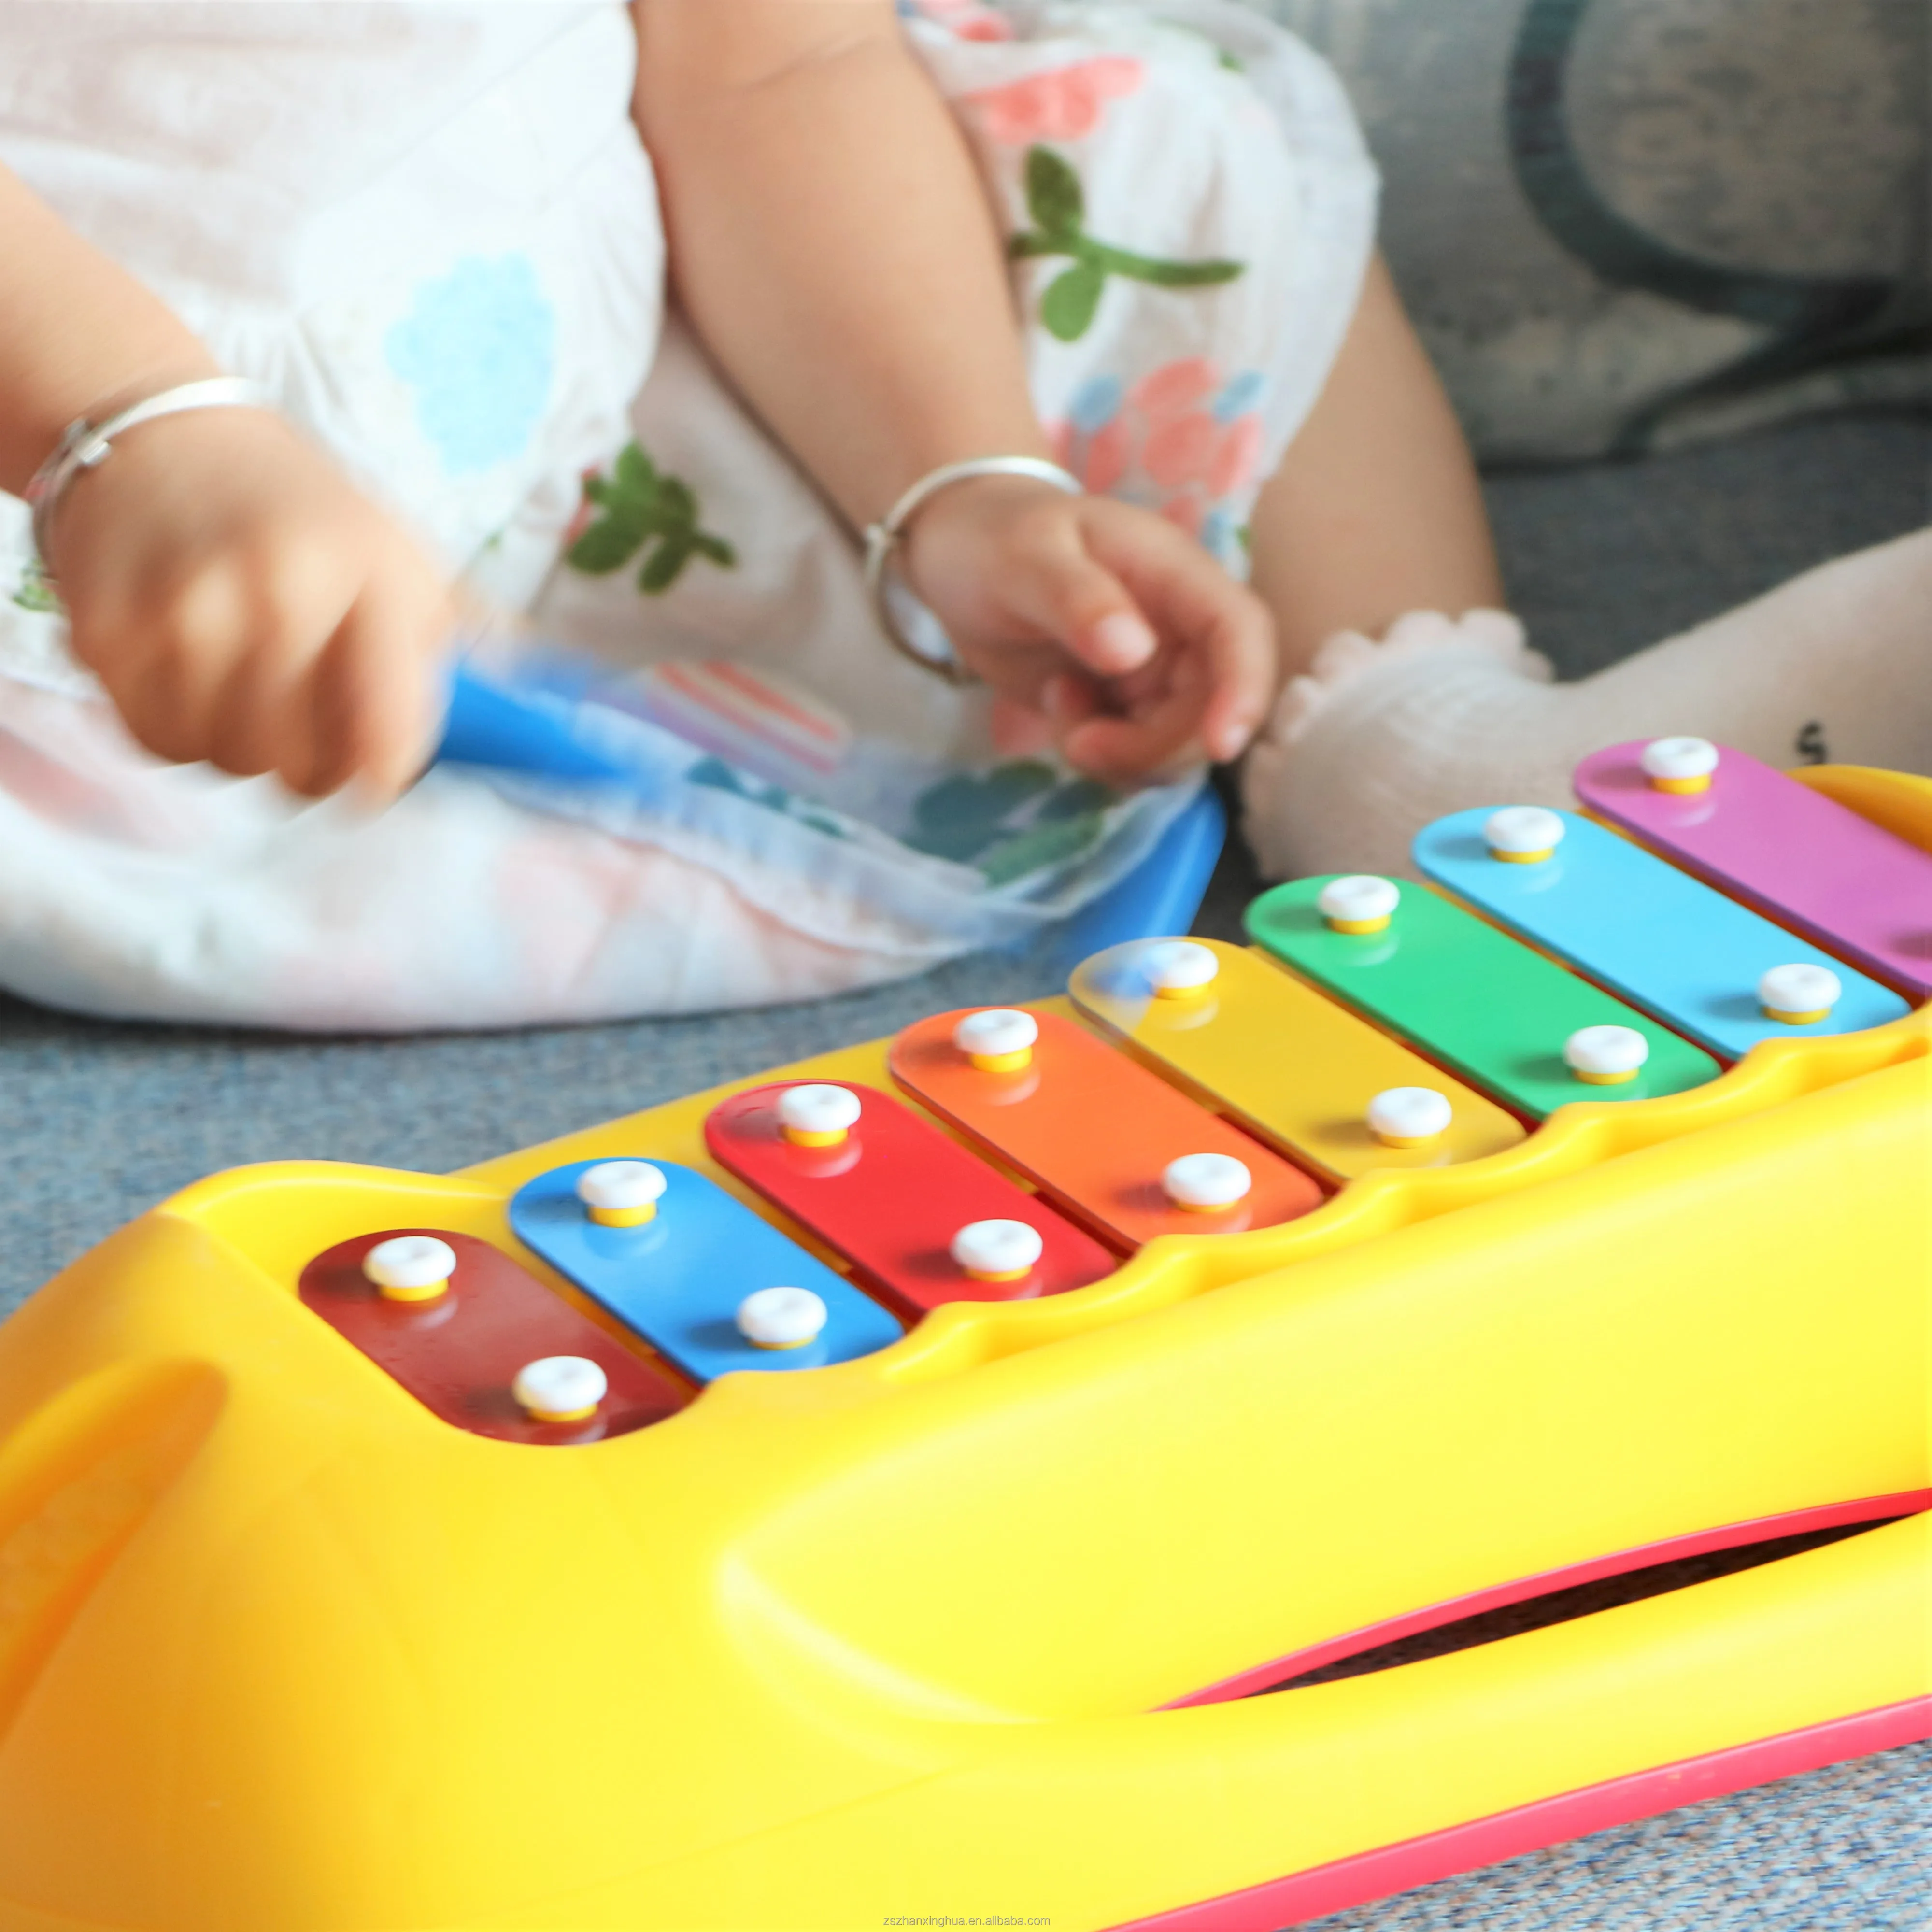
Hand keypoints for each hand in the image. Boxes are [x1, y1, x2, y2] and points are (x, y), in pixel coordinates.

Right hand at [46, 403, 454, 798]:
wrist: (160, 430)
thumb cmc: (299, 515)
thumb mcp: (397, 559)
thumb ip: (453, 651)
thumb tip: (527, 735)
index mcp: (370, 575)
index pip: (388, 729)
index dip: (382, 774)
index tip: (374, 780)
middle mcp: (279, 591)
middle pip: (299, 764)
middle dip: (308, 763)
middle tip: (302, 723)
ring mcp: (187, 611)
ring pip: (224, 761)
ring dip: (237, 745)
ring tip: (240, 684)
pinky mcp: (108, 629)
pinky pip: (155, 740)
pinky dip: (173, 726)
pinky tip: (185, 672)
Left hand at [901, 476, 1275, 784]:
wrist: (961, 559)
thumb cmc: (996, 540)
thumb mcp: (1024, 559)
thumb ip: (1077, 598)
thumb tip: (1133, 650)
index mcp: (1174, 573)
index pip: (1240, 631)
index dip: (1244, 689)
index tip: (1220, 746)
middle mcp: (1180, 627)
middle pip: (1212, 708)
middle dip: (1153, 746)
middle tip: (1078, 743)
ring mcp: (1158, 672)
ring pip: (1176, 745)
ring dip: (1120, 755)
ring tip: (1058, 702)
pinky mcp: (1129, 708)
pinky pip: (1137, 756)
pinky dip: (1099, 755)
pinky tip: (1058, 706)